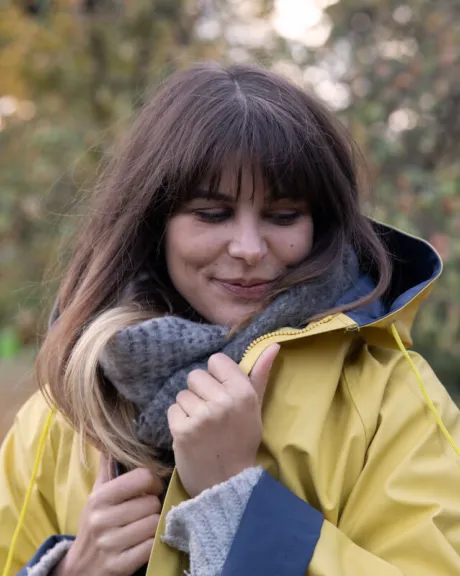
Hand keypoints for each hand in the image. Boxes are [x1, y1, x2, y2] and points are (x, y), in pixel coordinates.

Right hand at [54, 455, 162, 575]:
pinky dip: (152, 544)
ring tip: (144, 526)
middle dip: (153, 507)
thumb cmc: (94, 526)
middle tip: (146, 511)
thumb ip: (107, 469)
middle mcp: (102, 519)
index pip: (142, 477)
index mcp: (99, 498)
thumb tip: (110, 441)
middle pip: (151, 503)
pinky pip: (151, 546)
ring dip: (154, 526)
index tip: (152, 488)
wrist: (79, 570)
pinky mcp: (119, 565)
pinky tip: (143, 543)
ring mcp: (110, 544)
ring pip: (154, 523)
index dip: (154, 481)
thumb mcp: (96, 496)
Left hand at [168, 344, 279, 496]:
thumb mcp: (255, 407)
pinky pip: (172, 409)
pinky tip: (192, 434)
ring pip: (182, 393)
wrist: (227, 482)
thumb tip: (273, 345)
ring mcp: (201, 416)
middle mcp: (223, 401)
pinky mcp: (182, 430)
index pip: (216, 360)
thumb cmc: (242, 440)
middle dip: (201, 392)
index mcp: (243, 392)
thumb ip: (260, 374)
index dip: (217, 376)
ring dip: (189, 408)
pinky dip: (179, 421)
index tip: (222, 393)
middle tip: (212, 412)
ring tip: (202, 425)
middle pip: (196, 375)